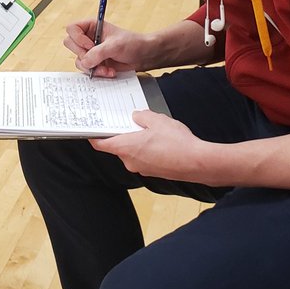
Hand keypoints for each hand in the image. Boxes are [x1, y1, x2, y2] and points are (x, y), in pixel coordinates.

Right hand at [64, 17, 147, 77]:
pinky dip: (96, 73)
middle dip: (83, 55)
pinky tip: (109, 71)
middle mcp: (88, 38)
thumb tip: (85, 62)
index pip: (72, 29)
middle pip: (71, 45)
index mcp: (91, 26)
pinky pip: (87, 69)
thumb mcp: (115, 45)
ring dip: (92, 67)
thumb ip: (98, 53)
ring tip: (106, 68)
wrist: (143, 56)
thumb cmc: (132, 43)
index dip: (78, 38)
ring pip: (79, 60)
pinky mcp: (95, 63)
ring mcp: (90, 51)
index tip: (90, 45)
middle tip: (96, 58)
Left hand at [90, 110, 212, 181]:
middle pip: (118, 146)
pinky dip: (148, 149)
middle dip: (124, 133)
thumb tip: (136, 117)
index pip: (100, 144)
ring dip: (138, 141)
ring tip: (152, 129)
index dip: (94, 136)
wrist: (197, 162)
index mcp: (125, 148)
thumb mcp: (156, 120)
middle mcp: (130, 161)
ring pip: (133, 152)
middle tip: (131, 121)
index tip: (92, 129)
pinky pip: (145, 158)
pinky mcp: (154, 172)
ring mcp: (142, 169)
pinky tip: (161, 140)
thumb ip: (142, 116)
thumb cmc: (175, 142)